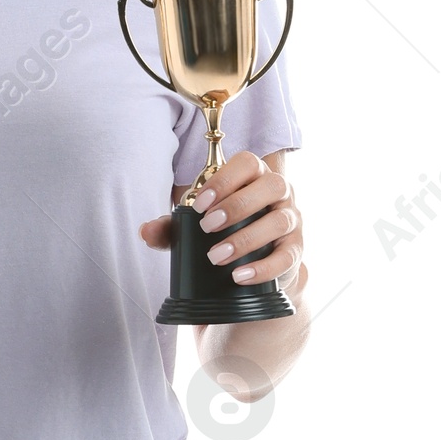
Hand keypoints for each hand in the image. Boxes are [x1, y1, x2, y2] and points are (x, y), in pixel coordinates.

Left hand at [139, 149, 304, 293]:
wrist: (252, 266)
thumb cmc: (223, 234)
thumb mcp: (195, 229)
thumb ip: (172, 227)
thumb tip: (146, 231)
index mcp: (254, 177)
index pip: (247, 163)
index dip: (225, 179)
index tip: (200, 204)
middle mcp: (278, 194)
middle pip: (271, 186)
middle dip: (237, 206)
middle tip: (207, 228)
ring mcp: (291, 221)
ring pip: (280, 221)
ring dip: (246, 238)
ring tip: (217, 256)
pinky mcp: (294, 251)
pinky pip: (286, 257)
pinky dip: (263, 268)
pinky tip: (239, 276)